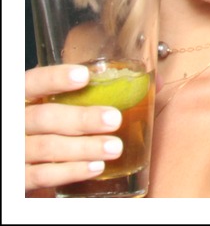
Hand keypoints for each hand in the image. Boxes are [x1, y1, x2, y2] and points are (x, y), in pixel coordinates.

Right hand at [25, 65, 122, 192]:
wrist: (17, 156)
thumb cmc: (50, 118)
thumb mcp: (58, 99)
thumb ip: (95, 88)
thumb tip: (153, 81)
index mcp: (23, 96)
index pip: (33, 82)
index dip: (55, 78)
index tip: (84, 76)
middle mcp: (15, 121)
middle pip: (44, 118)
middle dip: (81, 119)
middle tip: (114, 119)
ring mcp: (14, 150)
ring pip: (46, 148)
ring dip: (83, 148)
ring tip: (114, 147)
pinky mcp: (17, 177)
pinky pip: (41, 175)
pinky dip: (69, 171)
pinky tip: (95, 167)